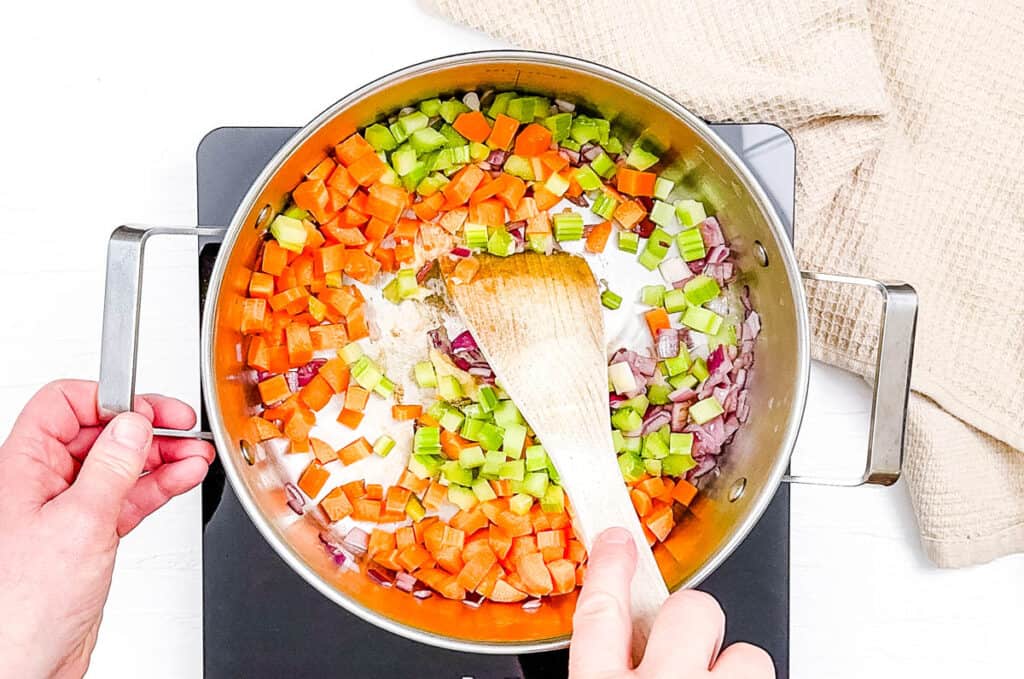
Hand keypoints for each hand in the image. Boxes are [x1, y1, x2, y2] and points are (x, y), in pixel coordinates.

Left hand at [0, 380, 214, 678]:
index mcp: (22, 468)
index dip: (110, 401)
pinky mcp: (89, 537)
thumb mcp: (78, 523)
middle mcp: (43, 485)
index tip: (149, 410)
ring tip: (195, 454)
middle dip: (145, 427)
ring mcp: (67, 511)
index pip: (65, 405)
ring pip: (120, 466)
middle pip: (100, 433)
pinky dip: (159, 486)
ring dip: (161, 457)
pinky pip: (129, 498)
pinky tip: (183, 477)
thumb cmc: (20, 609)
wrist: (23, 667)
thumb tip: (132, 424)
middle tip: (183, 428)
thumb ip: (111, 468)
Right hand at [569, 527, 773, 677]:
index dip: (612, 568)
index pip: (601, 611)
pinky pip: (765, 674)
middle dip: (693, 622)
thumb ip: (602, 672)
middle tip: (689, 653)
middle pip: (687, 610)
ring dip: (733, 669)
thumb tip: (615, 654)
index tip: (618, 541)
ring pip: (745, 651)